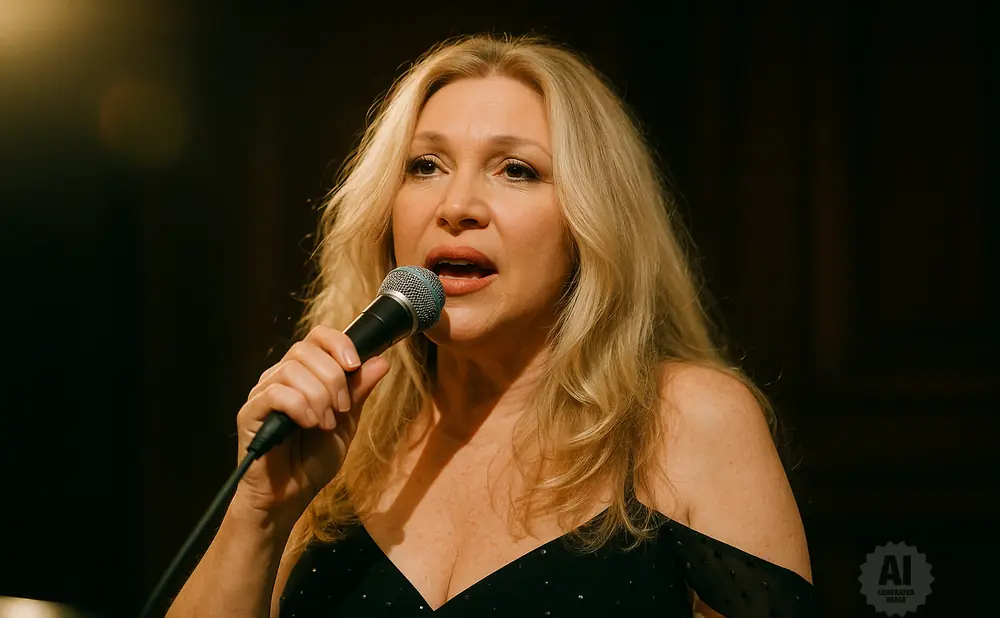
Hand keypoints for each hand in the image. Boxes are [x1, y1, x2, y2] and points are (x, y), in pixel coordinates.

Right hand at [233, 325, 389, 520]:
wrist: (290, 497)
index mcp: (304, 374)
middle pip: (305, 349)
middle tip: (341, 409)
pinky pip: (275, 393)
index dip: (339, 343)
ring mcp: (263, 393)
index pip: (317, 336)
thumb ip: (359, 390)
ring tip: (325, 424)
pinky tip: (310, 425)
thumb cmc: (313, 460)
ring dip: (318, 396)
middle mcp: (280, 377)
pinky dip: (300, 407)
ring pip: (292, 370)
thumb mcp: (347, 422)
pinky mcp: (250, 413)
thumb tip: (382, 360)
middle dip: (333, 378)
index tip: (355, 365)